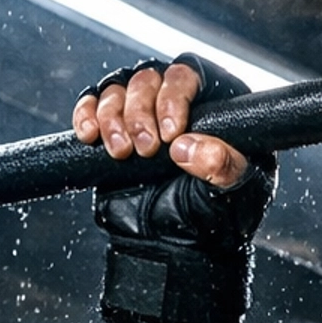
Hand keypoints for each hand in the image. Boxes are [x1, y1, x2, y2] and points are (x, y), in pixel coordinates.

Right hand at [75, 53, 276, 322]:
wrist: (176, 247)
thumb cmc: (216, 217)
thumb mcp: (235, 194)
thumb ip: (223, 166)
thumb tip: (187, 146)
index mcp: (215, 106)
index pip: (189, 75)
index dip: (174, 97)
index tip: (170, 135)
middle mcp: (177, 101)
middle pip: (148, 77)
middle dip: (140, 112)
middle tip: (145, 151)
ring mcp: (142, 113)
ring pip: (117, 88)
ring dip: (112, 117)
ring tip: (121, 153)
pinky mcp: (113, 129)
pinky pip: (92, 103)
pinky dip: (86, 114)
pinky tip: (89, 135)